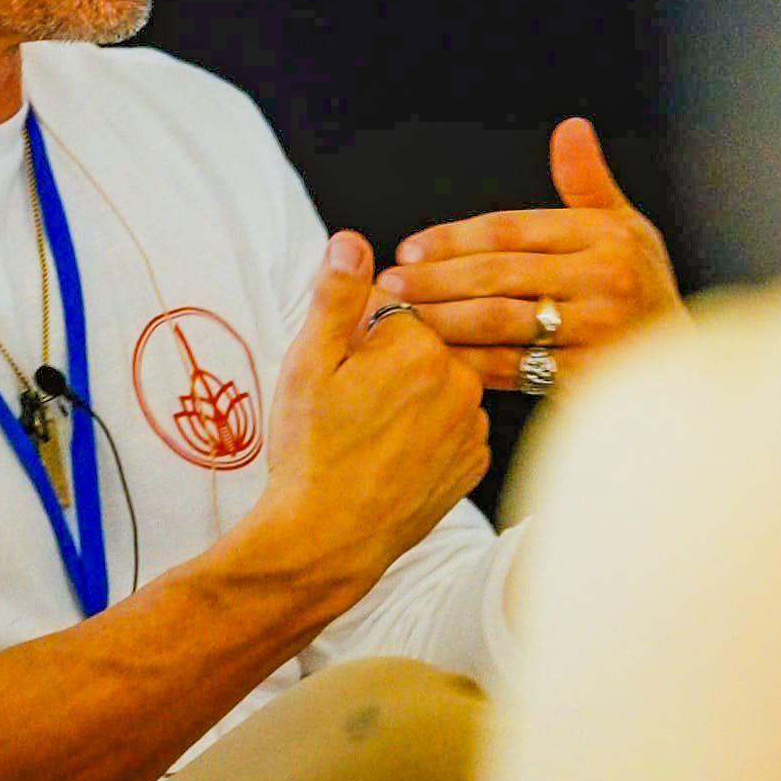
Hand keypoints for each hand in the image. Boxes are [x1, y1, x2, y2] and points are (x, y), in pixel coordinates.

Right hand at [259, 230, 490, 618]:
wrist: (327, 539)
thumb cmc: (311, 453)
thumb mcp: (307, 363)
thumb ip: (336, 296)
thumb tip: (352, 242)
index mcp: (418, 346)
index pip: (391, 306)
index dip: (355, 330)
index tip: (336, 365)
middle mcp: (459, 380)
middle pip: (420, 343)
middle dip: (387, 359)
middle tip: (348, 403)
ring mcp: (472, 426)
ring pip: (439, 384)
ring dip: (412, 394)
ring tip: (368, 432)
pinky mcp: (473, 464)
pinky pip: (453, 426)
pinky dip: (429, 431)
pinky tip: (393, 452)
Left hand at [370, 116, 680, 392]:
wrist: (683, 356)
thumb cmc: (641, 282)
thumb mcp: (623, 224)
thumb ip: (587, 180)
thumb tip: (571, 126)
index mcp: (603, 235)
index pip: (510, 230)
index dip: (453, 239)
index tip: (409, 249)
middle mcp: (603, 279)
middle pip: (499, 275)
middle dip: (436, 280)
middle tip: (388, 285)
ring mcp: (597, 330)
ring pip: (502, 322)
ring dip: (445, 321)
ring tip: (402, 320)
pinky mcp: (587, 375)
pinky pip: (517, 367)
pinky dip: (473, 363)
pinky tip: (440, 358)